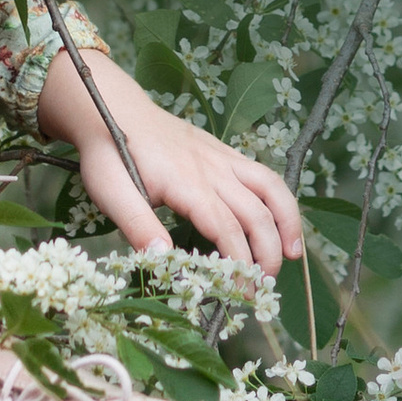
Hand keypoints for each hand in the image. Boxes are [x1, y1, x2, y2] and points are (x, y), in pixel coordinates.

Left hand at [37, 51, 302, 272]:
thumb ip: (136, 225)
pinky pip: (262, 174)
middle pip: (256, 213)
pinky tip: (279, 222)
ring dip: (288, 221)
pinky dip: (279, 199)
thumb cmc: (108, 152)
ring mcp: (221, 157)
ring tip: (293, 255)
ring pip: (270, 187)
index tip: (241, 294)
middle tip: (263, 287)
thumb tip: (162, 259)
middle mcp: (212, 168)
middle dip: (268, 253)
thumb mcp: (110, 191)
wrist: (110, 106)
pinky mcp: (222, 151)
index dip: (238, 264)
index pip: (226, 229)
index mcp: (187, 182)